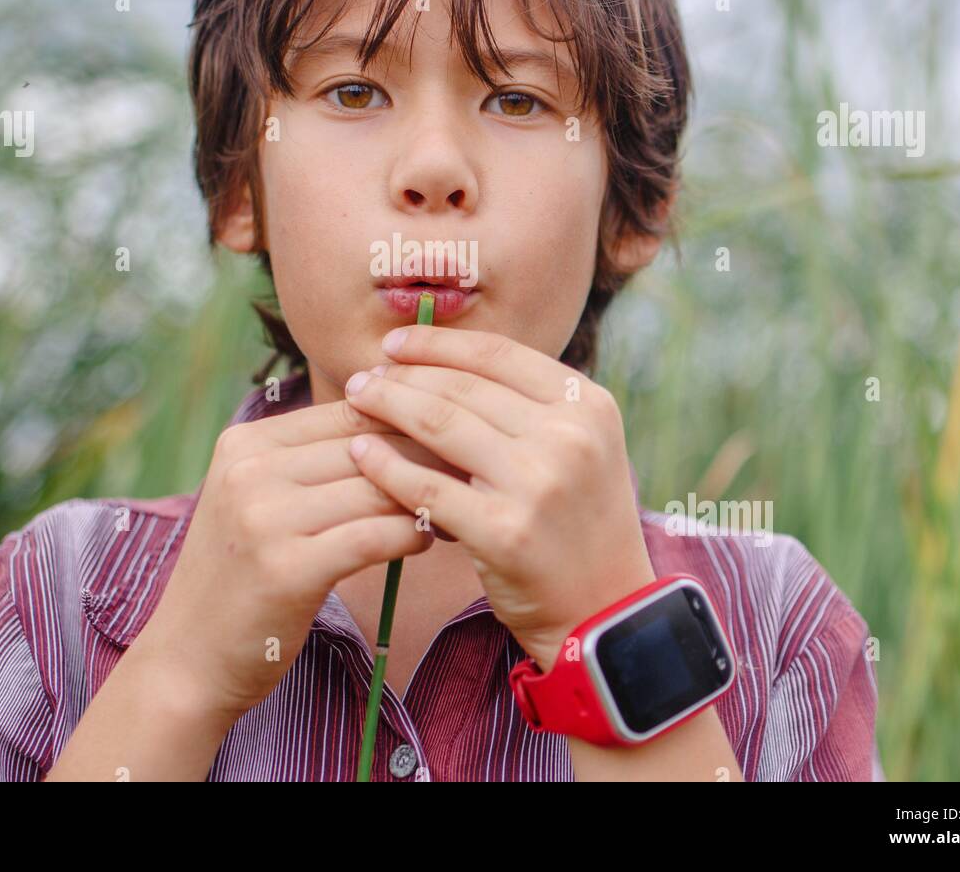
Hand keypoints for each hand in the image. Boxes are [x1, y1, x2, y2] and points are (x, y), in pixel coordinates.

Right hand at [138, 400, 455, 726]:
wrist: (187, 660)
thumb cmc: (240, 576)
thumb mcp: (259, 500)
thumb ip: (312, 460)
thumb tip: (401, 421)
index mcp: (245, 442)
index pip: (349, 411)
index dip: (408, 419)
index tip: (454, 434)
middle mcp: (250, 470)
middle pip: (367, 445)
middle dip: (426, 455)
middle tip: (473, 467)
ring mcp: (264, 518)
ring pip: (376, 488)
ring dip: (428, 496)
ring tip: (460, 505)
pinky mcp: (286, 569)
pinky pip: (374, 536)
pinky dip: (410, 535)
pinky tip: (429, 539)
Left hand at [343, 327, 656, 671]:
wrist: (603, 615)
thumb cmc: (580, 525)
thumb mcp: (580, 449)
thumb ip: (528, 406)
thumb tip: (443, 362)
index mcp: (587, 404)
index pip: (497, 354)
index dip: (438, 344)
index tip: (395, 344)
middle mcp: (567, 436)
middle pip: (462, 386)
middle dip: (402, 375)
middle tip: (363, 377)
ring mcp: (536, 483)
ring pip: (439, 425)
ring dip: (386, 406)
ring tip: (355, 400)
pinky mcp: (502, 531)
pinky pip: (425, 487)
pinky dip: (385, 465)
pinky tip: (360, 453)